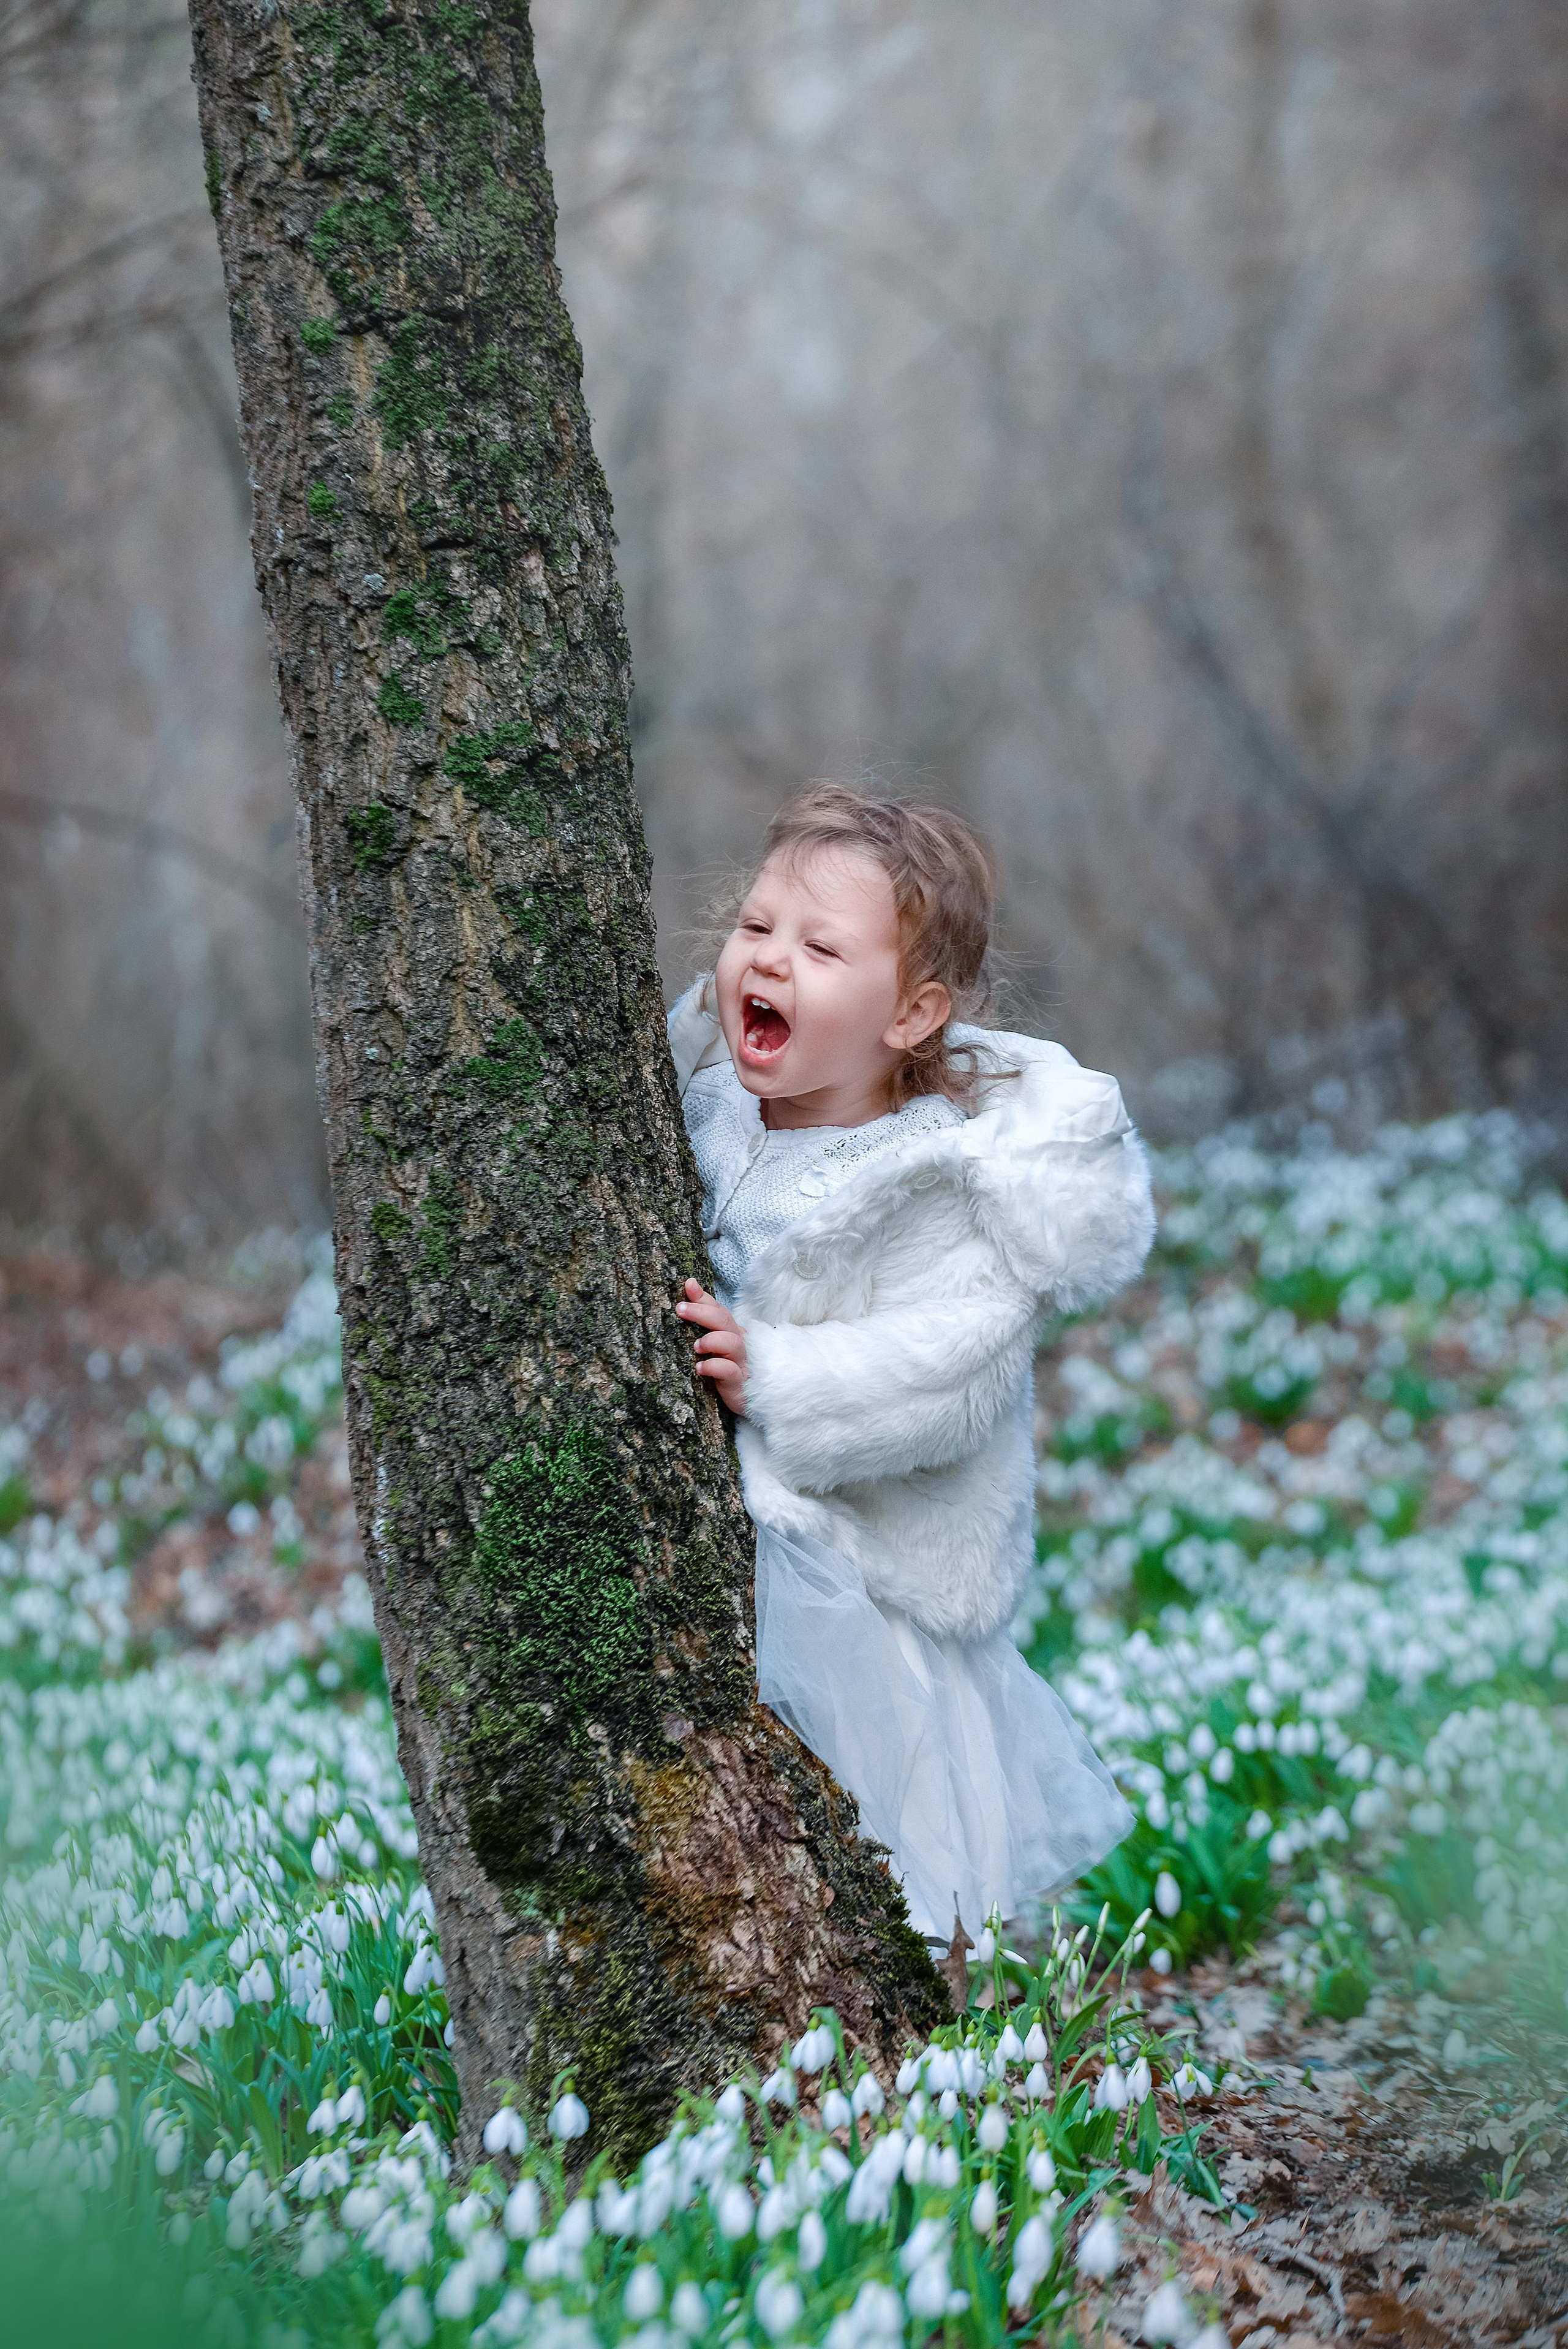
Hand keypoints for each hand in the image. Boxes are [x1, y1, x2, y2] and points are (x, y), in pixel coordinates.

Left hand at [676, 1278, 747, 1415]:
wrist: (748, 1401)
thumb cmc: (727, 1370)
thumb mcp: (714, 1347)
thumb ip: (704, 1323)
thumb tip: (687, 1293)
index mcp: (732, 1332)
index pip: (718, 1309)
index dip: (703, 1297)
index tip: (688, 1285)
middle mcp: (738, 1343)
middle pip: (724, 1320)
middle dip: (701, 1312)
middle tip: (680, 1309)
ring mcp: (740, 1362)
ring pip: (731, 1343)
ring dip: (711, 1340)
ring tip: (695, 1346)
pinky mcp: (739, 1383)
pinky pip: (729, 1370)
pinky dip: (714, 1366)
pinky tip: (700, 1368)